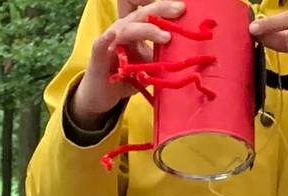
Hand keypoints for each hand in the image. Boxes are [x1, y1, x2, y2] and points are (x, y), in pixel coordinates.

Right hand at [69, 0, 186, 125]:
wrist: (102, 95)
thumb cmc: (127, 77)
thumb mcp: (150, 67)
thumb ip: (163, 59)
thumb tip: (189, 57)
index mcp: (137, 29)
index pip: (152, 13)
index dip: (166, 8)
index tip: (185, 8)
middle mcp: (123, 29)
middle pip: (142, 13)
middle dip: (161, 9)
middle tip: (180, 9)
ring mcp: (110, 40)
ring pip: (126, 28)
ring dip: (147, 29)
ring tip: (166, 37)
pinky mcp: (98, 54)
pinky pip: (102, 44)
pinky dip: (108, 40)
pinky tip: (114, 36)